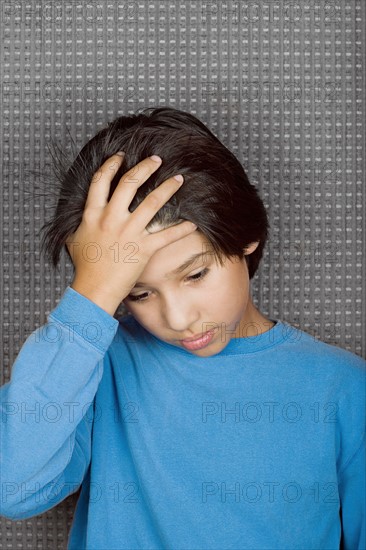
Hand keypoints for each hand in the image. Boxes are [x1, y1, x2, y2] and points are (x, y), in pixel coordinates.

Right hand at [66, 153, 195, 314]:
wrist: (93, 290)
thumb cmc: (85, 267)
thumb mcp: (74, 239)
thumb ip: (81, 222)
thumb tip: (80, 215)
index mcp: (93, 214)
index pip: (101, 181)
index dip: (112, 165)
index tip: (121, 157)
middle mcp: (111, 218)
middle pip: (129, 183)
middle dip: (145, 167)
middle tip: (156, 159)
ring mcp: (129, 232)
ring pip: (152, 202)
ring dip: (168, 188)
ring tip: (178, 179)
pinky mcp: (143, 248)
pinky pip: (167, 235)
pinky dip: (181, 228)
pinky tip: (192, 222)